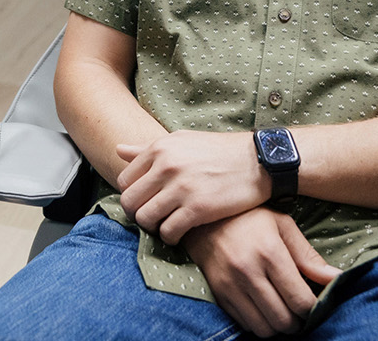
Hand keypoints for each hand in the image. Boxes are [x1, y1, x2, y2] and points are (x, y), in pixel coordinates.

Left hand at [117, 130, 270, 243]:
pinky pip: (168, 231)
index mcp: (159, 149)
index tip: (145, 201)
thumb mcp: (181, 140)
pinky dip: (170, 237)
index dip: (132, 194)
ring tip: (164, 226)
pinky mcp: (198, 209)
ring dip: (152, 227)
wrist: (259, 161)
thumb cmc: (219, 151)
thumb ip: (147, 148)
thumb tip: (118, 149)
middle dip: (137, 213)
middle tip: (151, 218)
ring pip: (145, 219)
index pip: (124, 180)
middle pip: (130, 201)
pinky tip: (180, 234)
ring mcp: (181, 188)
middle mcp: (166, 167)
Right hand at [182, 208, 340, 336]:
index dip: (313, 308)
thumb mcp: (282, 226)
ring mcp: (230, 285)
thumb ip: (309, 256)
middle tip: (299, 310)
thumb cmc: (249, 218)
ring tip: (282, 311)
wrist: (202, 215)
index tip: (313, 302)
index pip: (300, 301)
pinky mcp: (218, 294)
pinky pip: (245, 325)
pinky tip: (263, 307)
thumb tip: (337, 279)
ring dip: (278, 326)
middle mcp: (247, 271)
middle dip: (298, 321)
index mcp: (269, 252)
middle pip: (284, 320)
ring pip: (264, 328)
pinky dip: (259, 323)